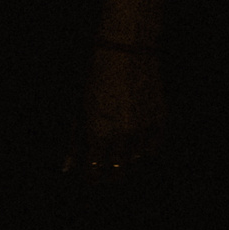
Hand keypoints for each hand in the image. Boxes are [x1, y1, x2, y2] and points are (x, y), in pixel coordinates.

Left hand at [69, 42, 164, 178]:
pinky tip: (134, 138)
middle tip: (103, 169)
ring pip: (135, 160)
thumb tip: (68, 167)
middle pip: (117, 173)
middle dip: (108, 174)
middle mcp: (123, 137)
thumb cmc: (95, 77)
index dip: (91, 177)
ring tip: (117, 145)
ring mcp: (144, 130)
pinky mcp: (160, 121)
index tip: (89, 176)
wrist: (126, 52)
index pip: (95, 172)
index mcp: (99, 134)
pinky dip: (144, 147)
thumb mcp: (78, 108)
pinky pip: (153, 147)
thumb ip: (75, 140)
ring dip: (125, 158)